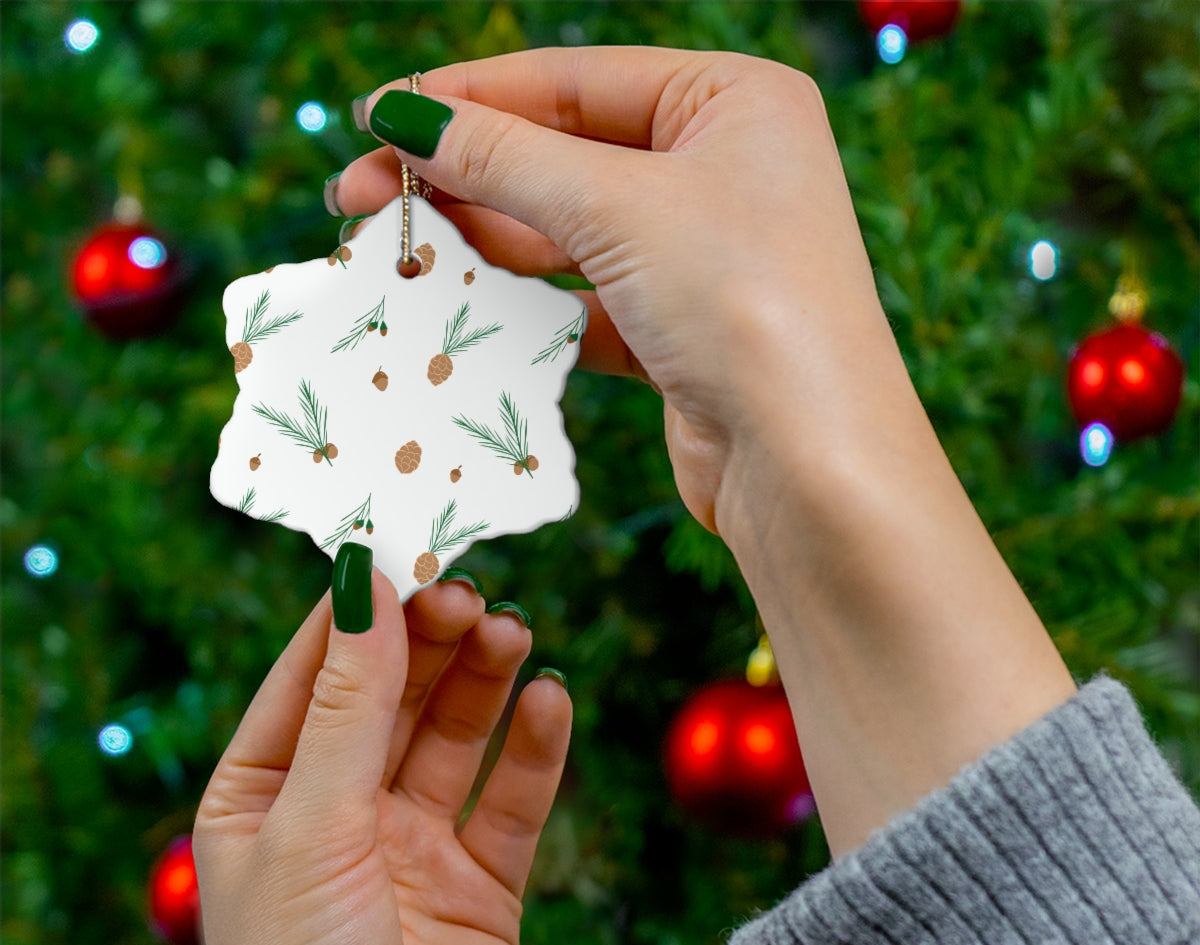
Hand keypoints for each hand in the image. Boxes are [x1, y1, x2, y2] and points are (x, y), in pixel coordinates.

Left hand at [193, 572, 569, 944]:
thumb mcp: (311, 830)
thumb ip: (347, 707)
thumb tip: (363, 583)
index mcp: (263, 795)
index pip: (313, 672)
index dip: (358, 609)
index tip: (405, 543)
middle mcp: (338, 813)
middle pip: (392, 694)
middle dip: (430, 639)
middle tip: (472, 591)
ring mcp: (413, 848)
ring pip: (455, 735)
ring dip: (484, 680)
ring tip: (515, 631)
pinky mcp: (481, 886)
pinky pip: (512, 799)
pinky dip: (534, 749)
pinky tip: (551, 701)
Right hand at [335, 46, 896, 535]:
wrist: (809, 465)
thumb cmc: (742, 304)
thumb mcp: (618, 208)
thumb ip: (506, 159)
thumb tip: (404, 118)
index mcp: (733, 101)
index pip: (572, 81)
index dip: (466, 98)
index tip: (375, 118)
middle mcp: (724, 169)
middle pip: (564, 156)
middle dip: (463, 177)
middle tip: (359, 198)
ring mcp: (703, 255)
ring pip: (569, 233)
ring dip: (485, 244)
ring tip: (398, 252)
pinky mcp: (681, 333)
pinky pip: (585, 301)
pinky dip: (527, 307)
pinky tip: (462, 309)